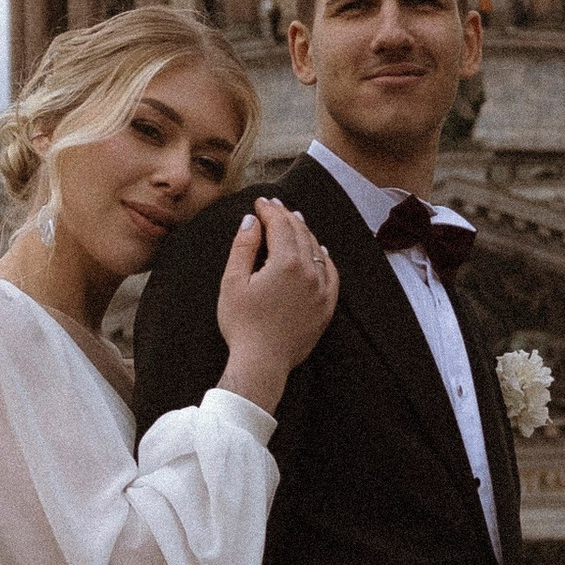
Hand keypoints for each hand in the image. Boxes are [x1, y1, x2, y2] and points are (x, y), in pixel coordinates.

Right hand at [216, 198, 336, 412]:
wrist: (262, 362)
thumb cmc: (242, 324)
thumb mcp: (232, 282)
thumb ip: (243, 247)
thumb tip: (252, 221)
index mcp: (286, 263)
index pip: (279, 225)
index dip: (269, 210)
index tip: (259, 202)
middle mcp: (309, 272)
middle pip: (300, 233)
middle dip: (285, 216)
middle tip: (274, 206)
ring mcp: (321, 289)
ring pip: (316, 250)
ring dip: (305, 232)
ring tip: (294, 220)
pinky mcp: (326, 306)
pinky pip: (331, 273)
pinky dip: (325, 257)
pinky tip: (319, 250)